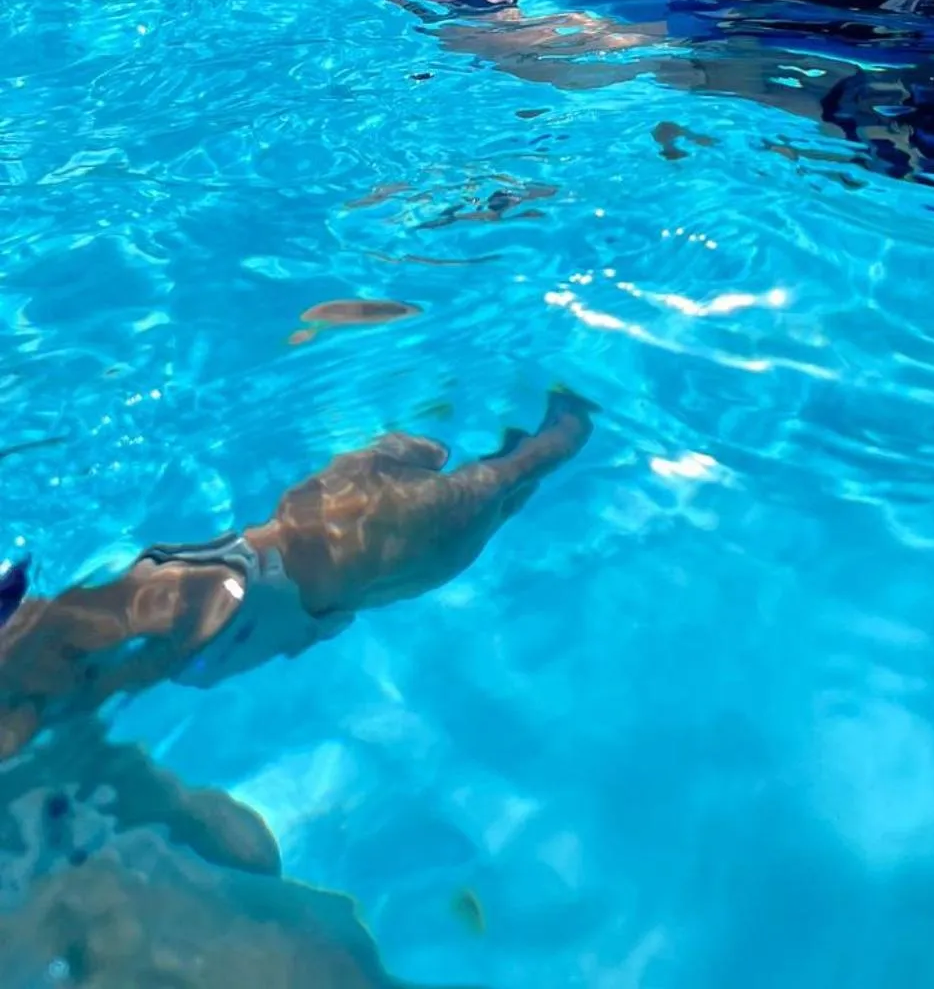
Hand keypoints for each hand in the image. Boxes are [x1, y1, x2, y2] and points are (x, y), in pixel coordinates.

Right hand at [256, 391, 594, 615]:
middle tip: (538, 418)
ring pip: (490, 513)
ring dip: (499, 480)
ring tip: (496, 442)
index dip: (562, 437)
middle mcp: (472, 537)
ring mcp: (451, 560)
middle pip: (518, 490)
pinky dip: (472, 502)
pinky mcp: (429, 573)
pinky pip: (464, 529)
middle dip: (531, 456)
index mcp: (469, 503)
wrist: (296, 578)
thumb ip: (416, 450)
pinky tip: (454, 482)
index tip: (579, 414)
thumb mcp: (377, 457)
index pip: (534, 463)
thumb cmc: (336, 509)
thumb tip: (441, 456)